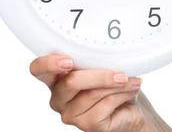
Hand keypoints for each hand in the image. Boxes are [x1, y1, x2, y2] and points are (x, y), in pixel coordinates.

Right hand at [30, 54, 146, 131]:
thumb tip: (109, 48)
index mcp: (58, 78)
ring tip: (131, 80)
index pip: (38, 69)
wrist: (132, 108)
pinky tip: (131, 90)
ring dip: (118, 84)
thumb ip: (98, 58)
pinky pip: (105, 104)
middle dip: (100, 75)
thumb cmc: (116, 83)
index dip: (48, 64)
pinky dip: (122, 94)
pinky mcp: (86, 124)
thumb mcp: (106, 66)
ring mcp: (70, 113)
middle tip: (121, 74)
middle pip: (71, 81)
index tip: (69, 61)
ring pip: (92, 93)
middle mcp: (59, 97)